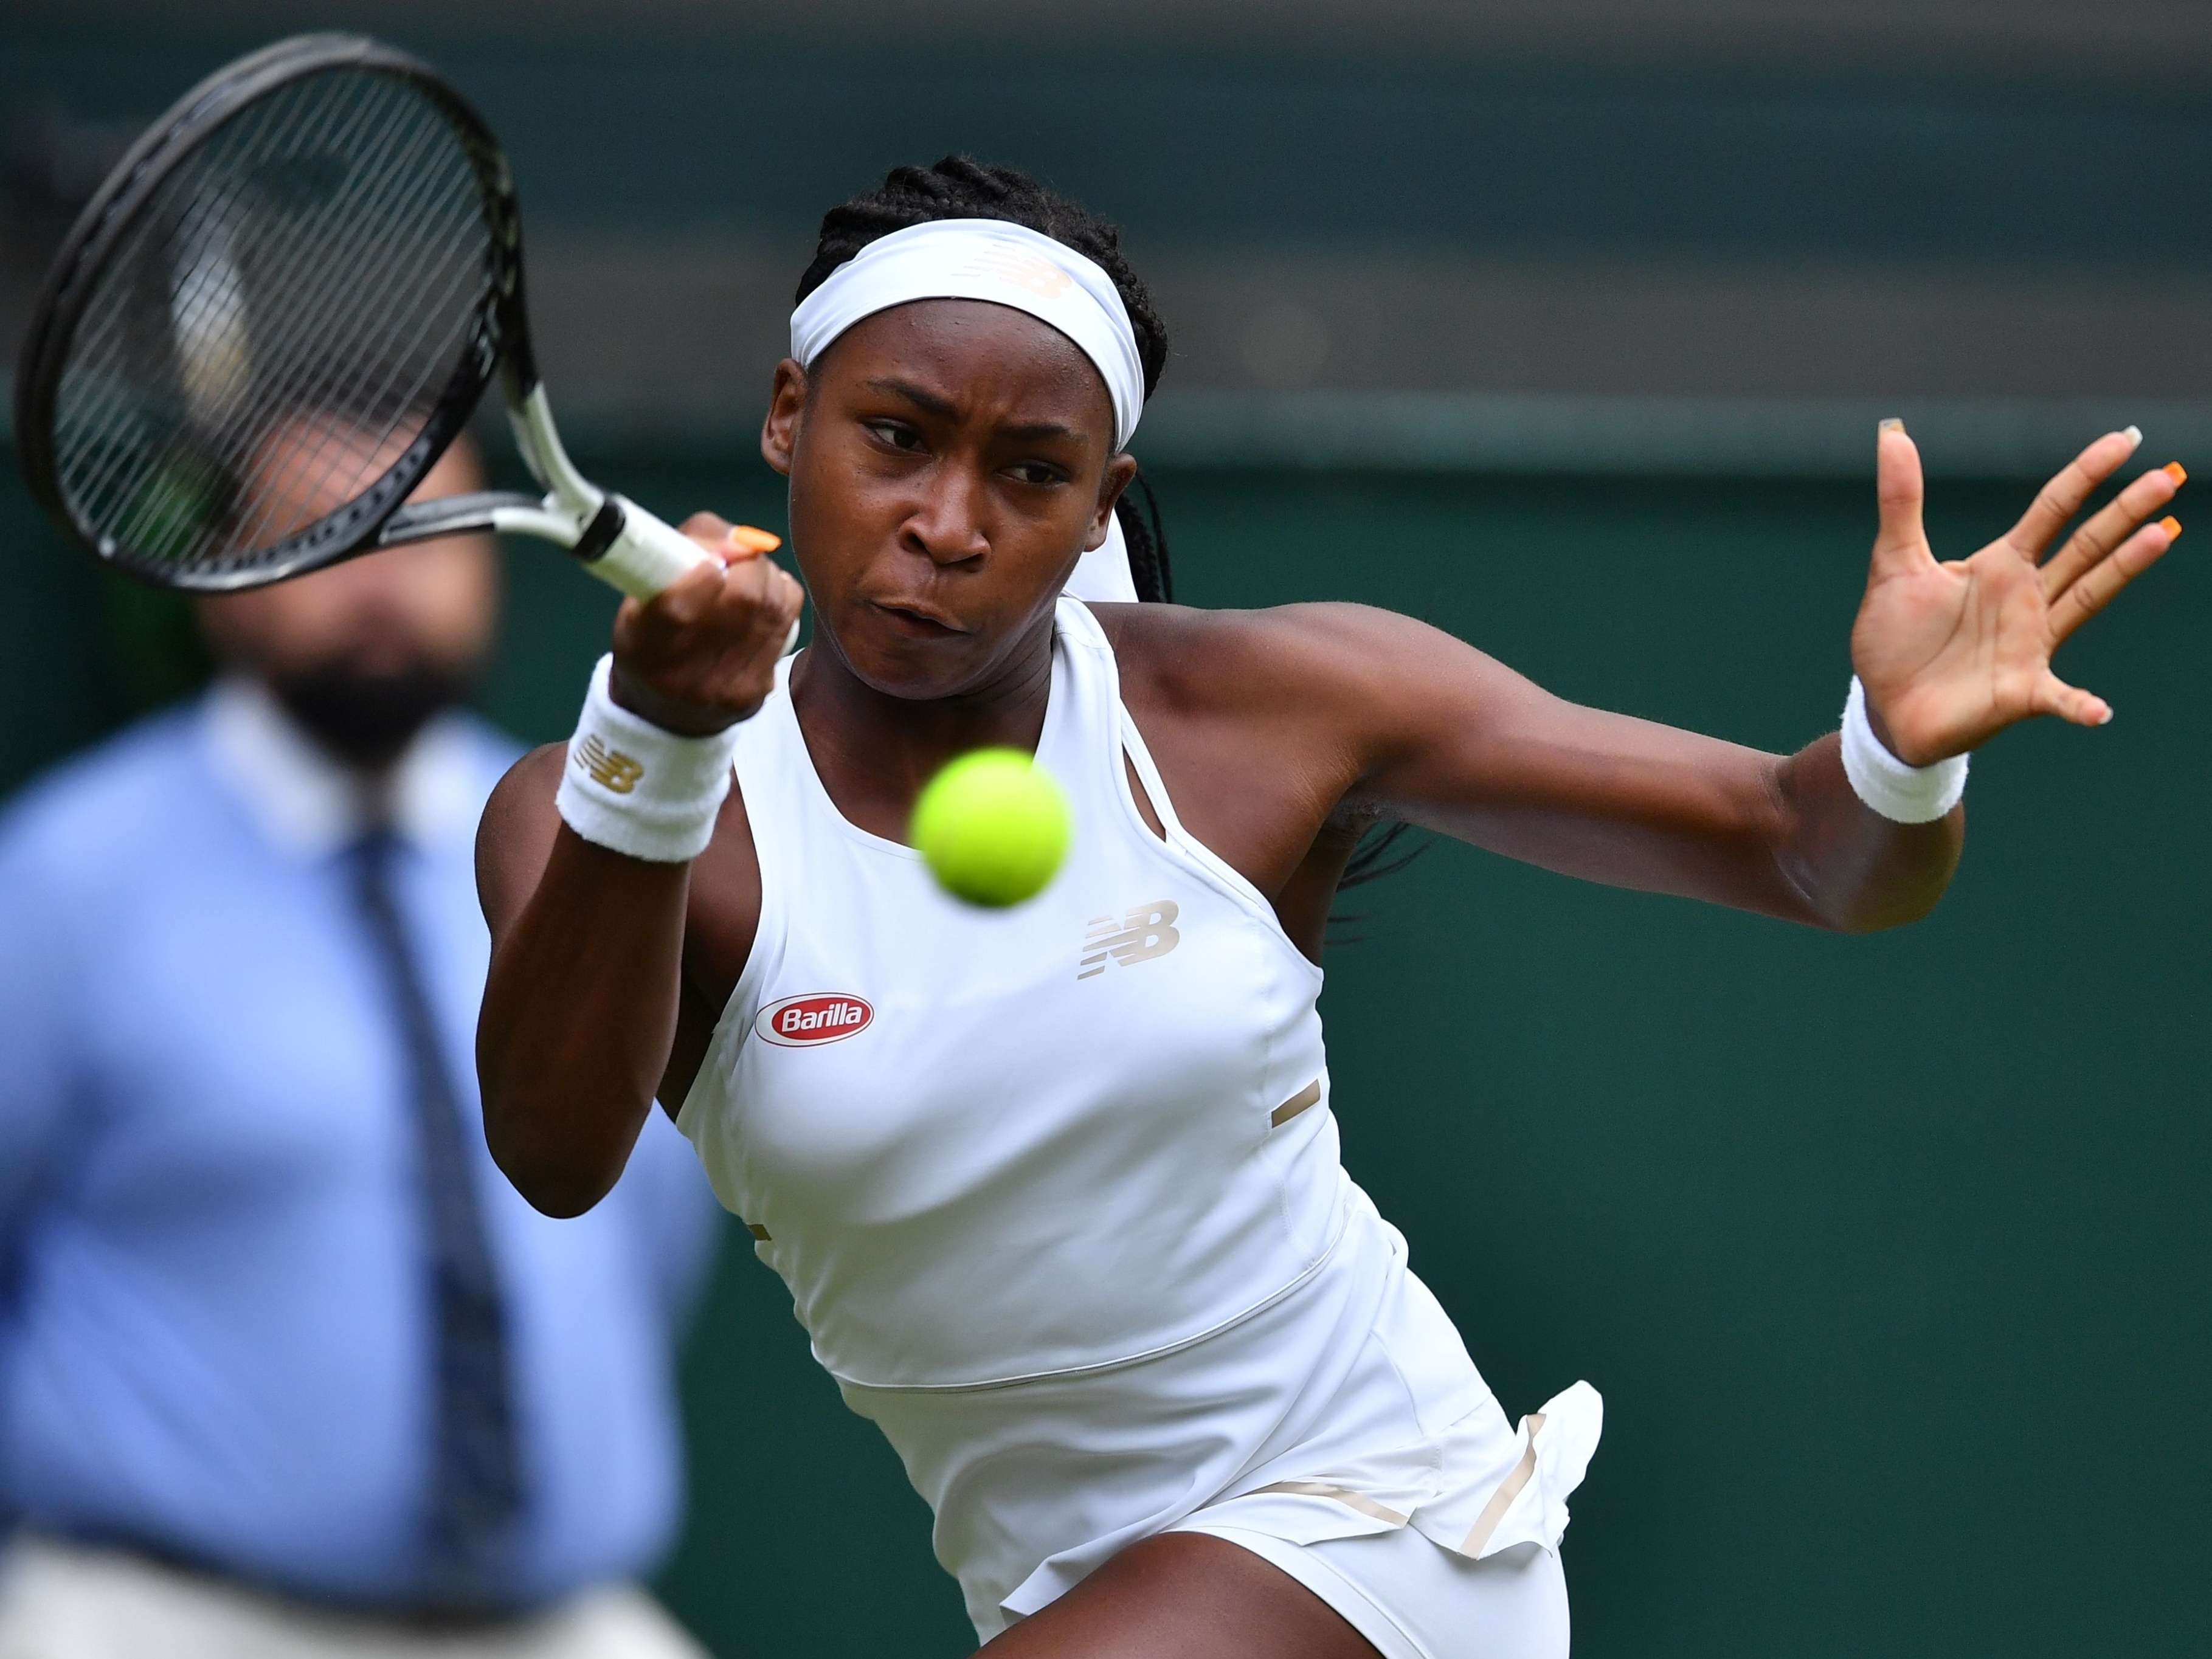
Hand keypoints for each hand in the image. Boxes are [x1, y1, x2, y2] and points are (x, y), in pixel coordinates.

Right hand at [609, 514, 803, 734]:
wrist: (663, 714)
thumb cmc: (651, 639)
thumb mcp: (640, 597)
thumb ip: (682, 553)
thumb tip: (739, 539)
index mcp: (642, 645)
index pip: (679, 606)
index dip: (707, 569)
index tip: (711, 561)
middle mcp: (682, 675)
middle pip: (744, 599)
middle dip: (751, 564)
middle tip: (739, 560)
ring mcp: (723, 688)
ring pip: (772, 608)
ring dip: (769, 579)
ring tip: (751, 577)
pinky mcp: (755, 691)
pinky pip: (786, 626)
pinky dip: (781, 602)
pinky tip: (763, 603)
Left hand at [1851, 423, 2183, 765]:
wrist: (1886, 704)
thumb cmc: (1898, 636)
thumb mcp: (1894, 562)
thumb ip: (1901, 502)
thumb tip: (1891, 434)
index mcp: (2001, 565)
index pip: (2053, 509)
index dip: (2085, 474)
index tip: (2125, 440)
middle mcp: (2028, 598)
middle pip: (2085, 545)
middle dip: (2123, 512)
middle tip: (2166, 478)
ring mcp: (2030, 643)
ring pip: (2087, 597)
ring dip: (2124, 569)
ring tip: (2161, 536)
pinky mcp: (2020, 690)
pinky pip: (2057, 698)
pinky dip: (2078, 704)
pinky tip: (2099, 711)